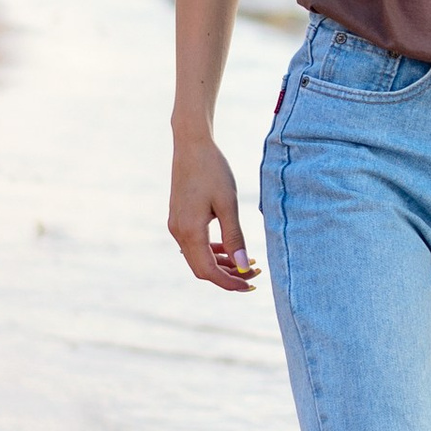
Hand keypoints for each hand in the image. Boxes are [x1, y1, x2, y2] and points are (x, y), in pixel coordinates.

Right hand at [170, 133, 259, 290]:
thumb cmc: (213, 171)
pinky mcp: (179, 219)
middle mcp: (178, 232)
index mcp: (190, 231)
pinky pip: (195, 245)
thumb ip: (234, 237)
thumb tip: (242, 266)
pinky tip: (231, 248)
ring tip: (248, 262)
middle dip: (228, 276)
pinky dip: (213, 251)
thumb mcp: (228, 204)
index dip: (229, 282)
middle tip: (254, 273)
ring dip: (222, 263)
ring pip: (198, 258)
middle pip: (202, 268)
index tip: (251, 284)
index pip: (208, 271)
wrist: (192, 146)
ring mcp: (176, 226)